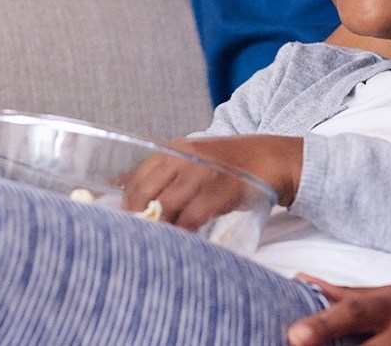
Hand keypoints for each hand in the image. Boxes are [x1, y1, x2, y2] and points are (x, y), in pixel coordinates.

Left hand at [122, 135, 301, 230]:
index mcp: (173, 149)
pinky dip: (184, 230)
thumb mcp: (193, 160)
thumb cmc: (229, 164)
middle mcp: (184, 156)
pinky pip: (193, 215)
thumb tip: (121, 185)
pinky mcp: (221, 188)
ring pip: (167, 205)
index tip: (124, 223)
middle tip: (139, 237)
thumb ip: (163, 173)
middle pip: (147, 192)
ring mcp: (203, 171)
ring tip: (158, 242)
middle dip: (139, 218)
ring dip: (160, 227)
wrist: (270, 158)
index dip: (127, 204)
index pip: (137, 178)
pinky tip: (183, 238)